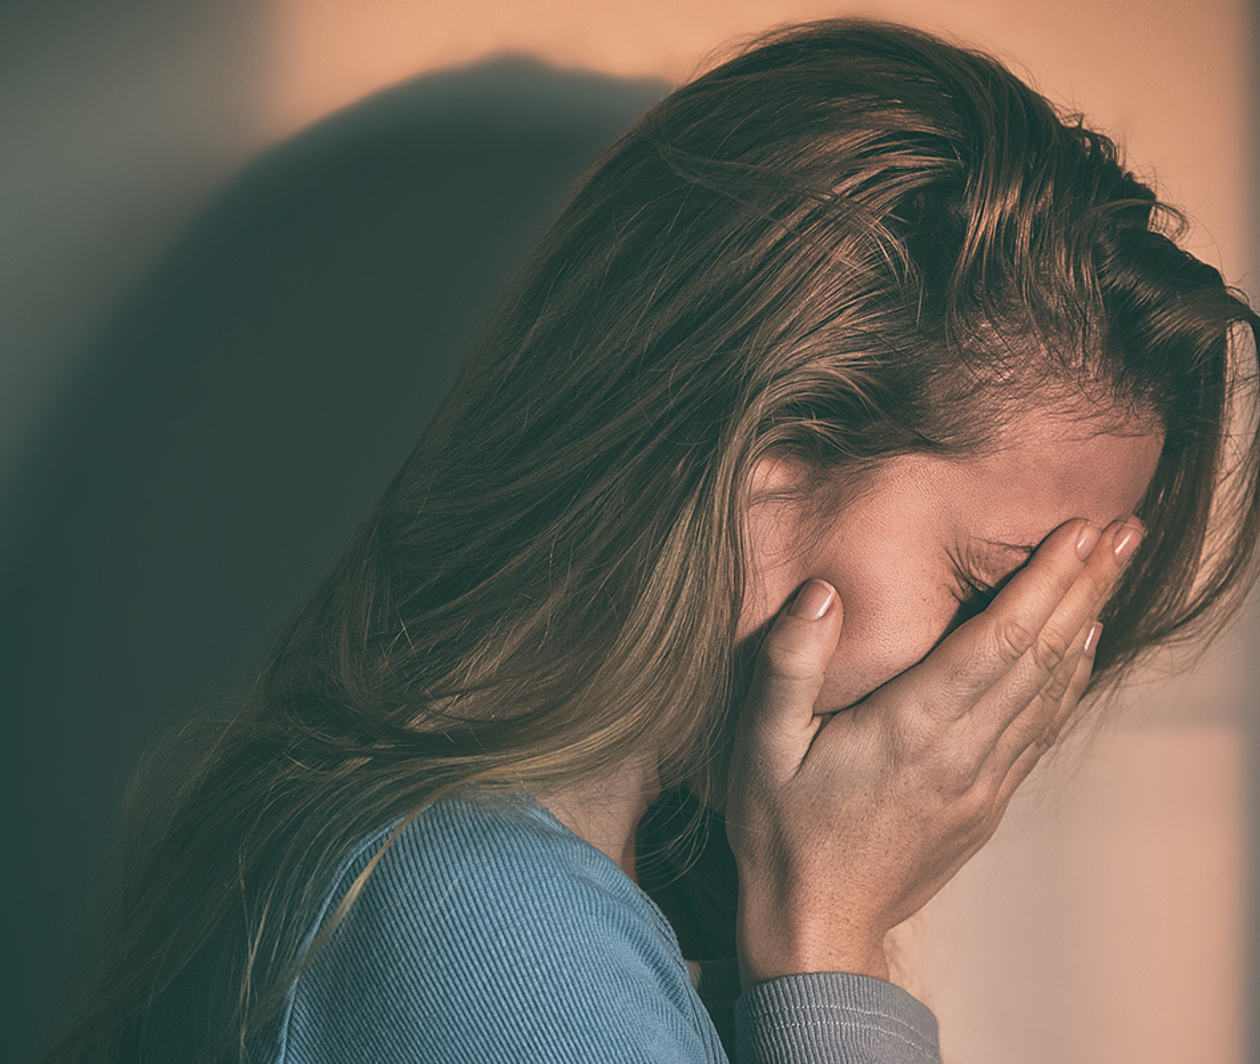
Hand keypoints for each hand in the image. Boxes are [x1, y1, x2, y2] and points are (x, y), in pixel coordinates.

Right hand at [725, 515, 1144, 988]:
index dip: (1045, 583)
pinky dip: (1069, 680)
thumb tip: (820, 592)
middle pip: (1040, 657)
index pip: (997, 642)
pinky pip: (1041, 729)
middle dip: (1086, 587)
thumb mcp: (760, 744)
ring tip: (1117, 571)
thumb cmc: (782, 829)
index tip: (1080, 531)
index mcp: (910, 729)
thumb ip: (789, 664)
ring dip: (1088, 624)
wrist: (817, 925)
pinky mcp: (986, 803)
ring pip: (1051, 690)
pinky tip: (1083, 648)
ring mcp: (982, 783)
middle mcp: (962, 753)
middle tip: (1124, 530)